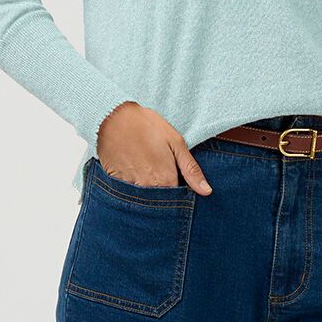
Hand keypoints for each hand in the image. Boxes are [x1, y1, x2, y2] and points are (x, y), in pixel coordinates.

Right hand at [95, 101, 213, 195]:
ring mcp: (130, 188)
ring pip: (143, 200)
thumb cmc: (148, 126)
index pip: (177, 201)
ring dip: (147, 192)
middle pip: (159, 204)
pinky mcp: (116, 183)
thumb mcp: (176, 142)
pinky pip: (127, 194)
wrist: (115, 117)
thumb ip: (191, 169)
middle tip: (160, 172)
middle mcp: (148, 189)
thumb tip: (206, 191)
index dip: (180, 195)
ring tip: (145, 170)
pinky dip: (132, 187)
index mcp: (166, 180)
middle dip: (163, 197)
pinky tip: (133, 170)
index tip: (177, 181)